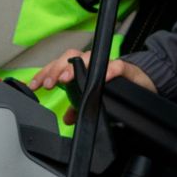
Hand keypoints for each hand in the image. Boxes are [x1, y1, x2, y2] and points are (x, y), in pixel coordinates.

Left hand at [27, 53, 154, 123]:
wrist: (142, 82)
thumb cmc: (115, 87)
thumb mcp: (94, 98)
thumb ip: (79, 106)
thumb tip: (67, 118)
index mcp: (81, 70)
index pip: (59, 67)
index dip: (45, 74)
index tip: (34, 85)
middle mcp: (92, 64)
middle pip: (70, 58)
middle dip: (57, 69)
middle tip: (49, 84)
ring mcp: (108, 65)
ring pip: (89, 58)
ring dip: (77, 67)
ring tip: (67, 78)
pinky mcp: (125, 69)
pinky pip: (117, 66)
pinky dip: (110, 70)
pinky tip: (104, 76)